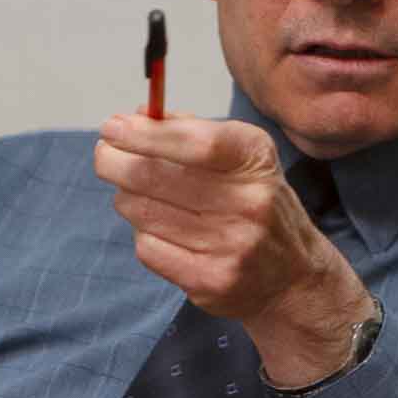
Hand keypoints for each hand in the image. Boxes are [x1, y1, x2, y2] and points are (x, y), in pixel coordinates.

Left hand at [94, 113, 372, 384]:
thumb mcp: (241, 157)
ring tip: (137, 195)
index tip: (112, 127)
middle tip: (104, 155)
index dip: (144, 134)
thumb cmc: (256, 205)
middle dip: (115, 162)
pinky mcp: (212, 281)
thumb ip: (191, 132)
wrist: (293, 276)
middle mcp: (249, 202)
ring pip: (143, 212)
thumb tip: (136, 117)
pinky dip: (143, 234)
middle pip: (155, 176)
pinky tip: (159, 230)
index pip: (193, 142)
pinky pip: (148, 248)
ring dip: (127, 199)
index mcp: (255, 159)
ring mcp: (232, 245)